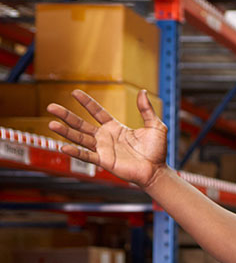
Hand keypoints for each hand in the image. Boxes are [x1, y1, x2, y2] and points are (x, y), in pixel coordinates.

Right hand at [46, 89, 168, 189]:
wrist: (157, 170)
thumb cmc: (157, 151)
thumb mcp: (155, 125)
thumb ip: (146, 109)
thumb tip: (142, 91)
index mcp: (116, 128)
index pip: (97, 112)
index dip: (86, 103)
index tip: (74, 92)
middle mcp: (106, 137)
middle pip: (81, 124)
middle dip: (66, 115)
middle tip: (51, 107)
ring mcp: (103, 149)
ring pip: (80, 138)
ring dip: (65, 132)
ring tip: (51, 123)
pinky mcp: (104, 161)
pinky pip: (87, 156)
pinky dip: (75, 152)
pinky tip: (63, 146)